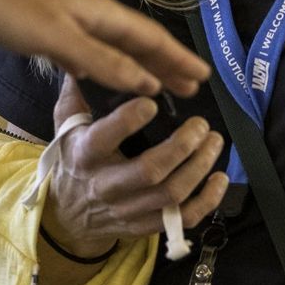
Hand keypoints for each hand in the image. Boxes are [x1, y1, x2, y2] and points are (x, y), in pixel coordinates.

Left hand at [0, 0, 208, 97]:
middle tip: (192, 87)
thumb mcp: (59, 38)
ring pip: (113, 48)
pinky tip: (104, 80)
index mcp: (99, 11)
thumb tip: (148, 83)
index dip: (177, 57)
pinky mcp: (47, 31)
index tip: (203, 76)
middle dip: (165, 64)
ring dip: (138, 67)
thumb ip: (103, 61)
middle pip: (137, 42)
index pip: (150, 37)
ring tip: (159, 86)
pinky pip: (89, 52)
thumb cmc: (9, 6)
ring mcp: (68, 21)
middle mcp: (90, 14)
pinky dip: (105, 68)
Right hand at [42, 77, 228, 256]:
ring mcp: (128, 209)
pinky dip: (206, 201)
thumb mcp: (65, 128)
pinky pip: (181, 219)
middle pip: (149, 171)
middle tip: (201, 125)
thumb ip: (76, 95)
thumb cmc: (73, 161)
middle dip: (182, 146)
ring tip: (214, 142)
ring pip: (170, 195)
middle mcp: (106, 185)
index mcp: (85, 155)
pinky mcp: (145, 226)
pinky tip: (219, 178)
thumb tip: (82, 59)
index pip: (103, 138)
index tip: (152, 102)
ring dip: (199, 168)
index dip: (128, 121)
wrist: (66, 217)